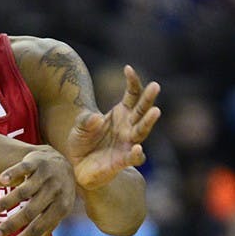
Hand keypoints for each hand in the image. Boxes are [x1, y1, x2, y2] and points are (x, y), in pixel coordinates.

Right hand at [0, 147, 75, 235]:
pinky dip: (13, 174)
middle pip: (30, 211)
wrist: (62, 163)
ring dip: (5, 202)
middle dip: (11, 224)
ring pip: (24, 191)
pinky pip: (24, 168)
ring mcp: (46, 175)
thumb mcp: (51, 216)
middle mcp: (55, 191)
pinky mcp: (36, 161)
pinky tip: (1, 181)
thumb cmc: (53, 197)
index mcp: (61, 208)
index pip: (39, 228)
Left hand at [67, 65, 160, 190]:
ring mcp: (127, 144)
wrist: (78, 167)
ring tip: (156, 111)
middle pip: (142, 110)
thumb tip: (97, 118)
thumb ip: (86, 121)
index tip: (128, 68)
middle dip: (148, 98)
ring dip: (149, 121)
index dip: (133, 82)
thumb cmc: (83, 143)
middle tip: (155, 86)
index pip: (133, 95)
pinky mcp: (121, 162)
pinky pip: (132, 157)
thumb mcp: (79, 127)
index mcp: (121, 114)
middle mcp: (128, 127)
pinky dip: (136, 154)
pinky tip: (137, 149)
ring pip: (141, 131)